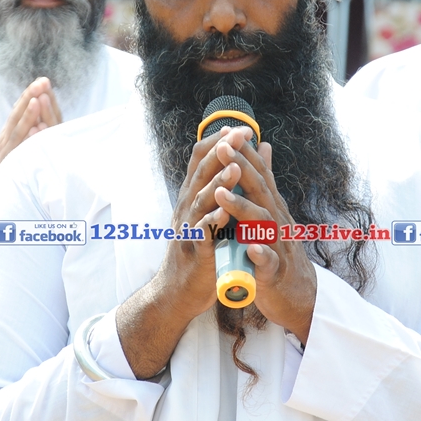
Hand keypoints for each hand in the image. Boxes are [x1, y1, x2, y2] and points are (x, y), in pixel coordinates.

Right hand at [0, 78, 62, 187]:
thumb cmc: (12, 169)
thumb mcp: (20, 146)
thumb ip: (29, 129)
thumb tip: (43, 111)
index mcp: (12, 132)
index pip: (23, 110)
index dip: (32, 95)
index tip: (43, 81)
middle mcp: (7, 138)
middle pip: (19, 115)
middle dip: (30, 97)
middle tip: (41, 82)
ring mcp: (7, 151)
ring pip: (18, 130)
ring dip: (28, 115)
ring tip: (36, 99)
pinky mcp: (9, 164)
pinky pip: (19, 150)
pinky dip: (27, 139)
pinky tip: (35, 130)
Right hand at [116, 126, 251, 377]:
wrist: (177, 291)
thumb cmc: (198, 250)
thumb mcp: (208, 214)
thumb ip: (218, 187)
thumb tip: (233, 160)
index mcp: (192, 196)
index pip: (202, 160)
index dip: (220, 142)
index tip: (242, 128)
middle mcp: (187, 207)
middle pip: (201, 173)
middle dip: (221, 152)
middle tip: (240, 134)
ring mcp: (188, 229)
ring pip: (201, 201)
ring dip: (218, 184)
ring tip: (235, 168)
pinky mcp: (194, 252)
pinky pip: (202, 235)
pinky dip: (212, 222)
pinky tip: (224, 213)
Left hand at [210, 129, 315, 343]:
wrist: (297, 293)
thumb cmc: (277, 247)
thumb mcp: (270, 210)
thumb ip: (264, 180)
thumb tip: (263, 145)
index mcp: (271, 207)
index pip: (258, 175)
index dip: (243, 154)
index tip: (225, 134)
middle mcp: (276, 221)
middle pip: (259, 191)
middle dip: (240, 169)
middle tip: (222, 150)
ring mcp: (277, 245)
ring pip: (261, 223)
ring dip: (241, 207)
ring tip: (221, 193)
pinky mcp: (275, 273)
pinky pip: (268, 262)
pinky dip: (260, 254)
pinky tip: (249, 247)